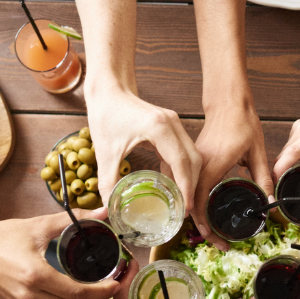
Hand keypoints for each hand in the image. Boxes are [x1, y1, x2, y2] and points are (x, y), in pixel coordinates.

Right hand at [0, 214, 120, 298]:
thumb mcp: (37, 226)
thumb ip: (73, 219)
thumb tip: (103, 213)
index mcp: (37, 277)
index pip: (80, 294)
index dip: (105, 291)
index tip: (118, 281)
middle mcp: (31, 298)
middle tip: (114, 285)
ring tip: (101, 287)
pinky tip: (79, 291)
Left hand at [86, 84, 201, 211]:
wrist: (108, 89)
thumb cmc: (106, 114)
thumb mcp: (105, 152)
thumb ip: (107, 183)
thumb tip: (108, 208)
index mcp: (159, 129)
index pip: (181, 162)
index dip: (186, 187)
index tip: (186, 207)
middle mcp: (172, 124)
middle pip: (194, 160)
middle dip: (192, 185)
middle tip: (184, 208)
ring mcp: (174, 123)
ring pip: (192, 155)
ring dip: (188, 177)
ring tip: (180, 199)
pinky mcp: (171, 126)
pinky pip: (183, 150)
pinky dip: (181, 168)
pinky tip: (170, 182)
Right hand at [191, 100, 273, 246]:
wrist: (228, 102)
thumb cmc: (241, 122)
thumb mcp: (257, 151)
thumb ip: (264, 177)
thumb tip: (271, 200)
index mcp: (212, 165)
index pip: (200, 201)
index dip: (204, 223)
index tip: (213, 236)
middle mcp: (197, 166)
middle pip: (191, 204)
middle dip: (202, 227)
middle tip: (219, 243)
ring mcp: (193, 164)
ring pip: (188, 197)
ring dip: (197, 216)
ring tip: (213, 233)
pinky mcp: (194, 162)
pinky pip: (189, 187)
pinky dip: (195, 203)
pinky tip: (207, 213)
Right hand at [273, 101, 299, 198]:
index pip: (283, 161)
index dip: (277, 178)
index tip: (277, 190)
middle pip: (281, 158)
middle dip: (282, 174)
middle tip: (288, 189)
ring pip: (285, 151)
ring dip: (288, 164)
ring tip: (298, 175)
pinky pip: (290, 143)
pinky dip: (294, 154)